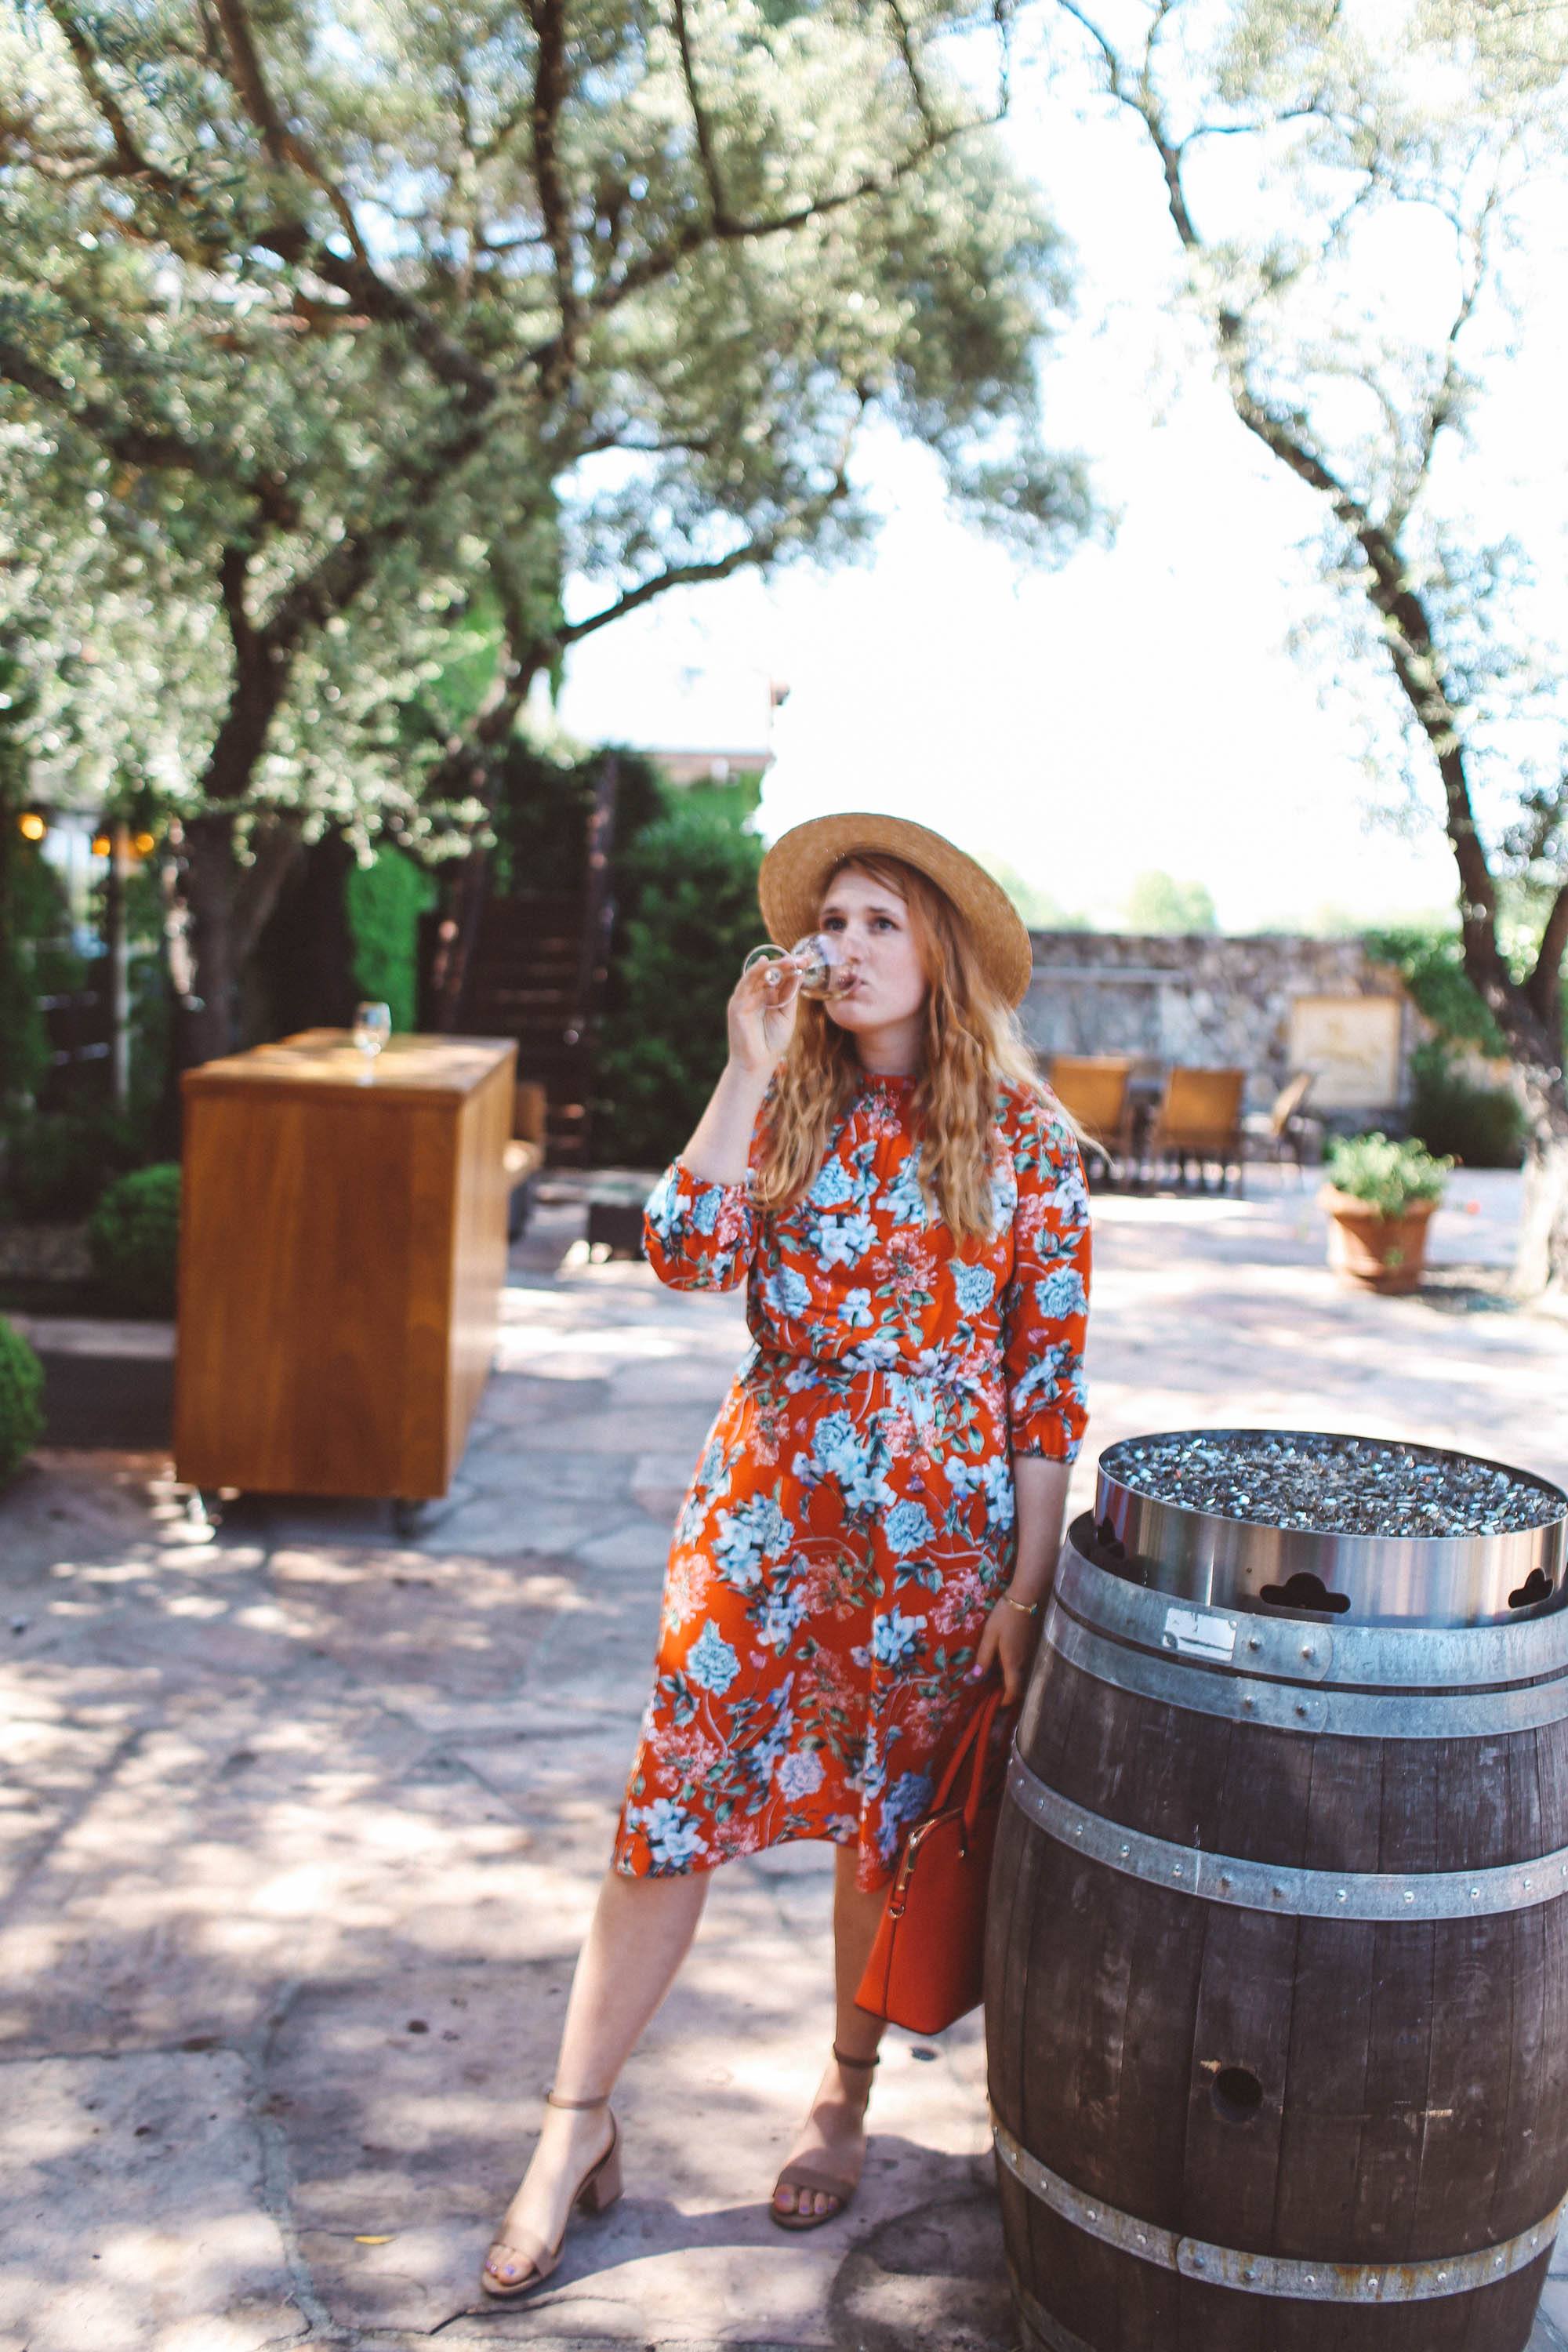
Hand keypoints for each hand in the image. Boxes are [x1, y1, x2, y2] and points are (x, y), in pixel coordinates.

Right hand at [727, 953, 802, 1074]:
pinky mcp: (737, 1005)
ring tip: (787, 960)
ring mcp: (745, 999)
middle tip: (800, 959)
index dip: (791, 968)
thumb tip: (799, 973)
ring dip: (772, 965)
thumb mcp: (787, 1015)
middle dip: (784, 964)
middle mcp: (755, 995)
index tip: (807, 960)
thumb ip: (790, 995)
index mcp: (768, 998)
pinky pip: (745, 984)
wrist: (758, 1064)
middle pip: (769, 974)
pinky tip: (763, 963)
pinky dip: (753, 972)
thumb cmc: (772, 1043)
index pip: (779, 977)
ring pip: (757, 975)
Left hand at [971, 1593, 1042, 1705]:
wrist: (1027, 1597)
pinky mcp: (1031, 1645)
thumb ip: (984, 1657)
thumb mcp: (989, 1635)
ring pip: (1021, 1674)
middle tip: (992, 1692)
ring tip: (994, 1678)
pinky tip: (1003, 1660)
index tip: (997, 1705)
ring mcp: (1030, 1653)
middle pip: (1018, 1684)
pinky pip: (1023, 1663)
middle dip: (1007, 1692)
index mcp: (1013, 1661)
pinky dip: (1014, 1668)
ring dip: (1010, 1680)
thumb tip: (976, 1678)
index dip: (1006, 1701)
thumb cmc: (1005, 1615)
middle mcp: (1024, 1661)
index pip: (1013, 1690)